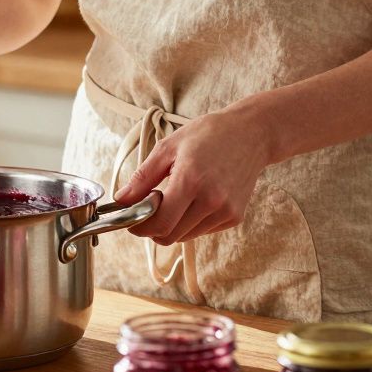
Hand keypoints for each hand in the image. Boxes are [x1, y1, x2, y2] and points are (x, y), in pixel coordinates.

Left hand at [114, 106, 274, 245]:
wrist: (251, 135)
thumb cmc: (208, 135)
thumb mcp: (168, 148)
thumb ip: (142, 177)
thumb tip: (121, 200)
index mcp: (191, 181)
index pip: (160, 223)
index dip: (140, 227)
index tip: (131, 219)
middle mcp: (212, 200)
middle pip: (170, 235)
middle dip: (152, 228)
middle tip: (148, 208)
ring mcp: (226, 211)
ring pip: (185, 236)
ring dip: (171, 225)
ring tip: (173, 198)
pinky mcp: (234, 217)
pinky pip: (202, 230)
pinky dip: (190, 222)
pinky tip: (193, 200)